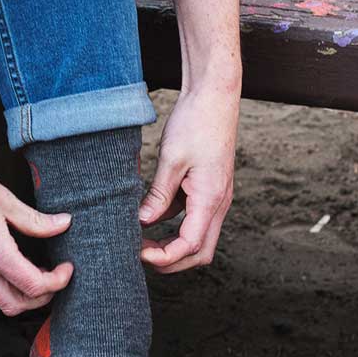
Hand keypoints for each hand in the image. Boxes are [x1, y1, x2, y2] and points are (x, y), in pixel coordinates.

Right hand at [0, 138, 72, 314]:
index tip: (66, 269)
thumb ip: (36, 221)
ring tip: (32, 273)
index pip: (33, 286)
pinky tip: (8, 267)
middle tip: (53, 277)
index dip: (57, 282)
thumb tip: (63, 224)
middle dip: (41, 298)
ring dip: (19, 296)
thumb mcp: (5, 198)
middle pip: (16, 305)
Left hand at [138, 0, 241, 273]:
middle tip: (140, 256)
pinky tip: (148, 218)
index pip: (190, 246)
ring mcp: (215, 197)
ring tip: (141, 242)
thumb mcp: (172, 159)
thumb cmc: (196, 122)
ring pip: (198, 238)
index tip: (139, 254)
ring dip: (172, 246)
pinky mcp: (208, 188)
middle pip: (200, 252)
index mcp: (211, 199)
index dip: (164, 257)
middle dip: (171, 262)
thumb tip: (143, 223)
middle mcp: (218, 203)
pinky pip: (191, 218)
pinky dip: (172, 226)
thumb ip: (158, 195)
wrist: (215, 95)